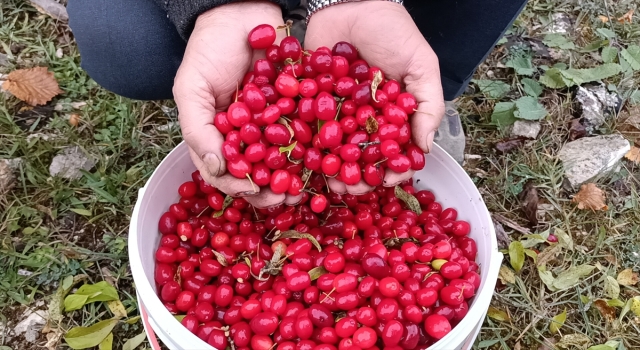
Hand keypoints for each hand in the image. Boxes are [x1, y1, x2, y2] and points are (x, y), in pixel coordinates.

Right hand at [174, 2, 300, 207]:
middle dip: (270, 190)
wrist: (242, 11)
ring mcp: (274, 124)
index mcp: (219, 136)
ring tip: (304, 189)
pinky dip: (314, 149)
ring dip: (293, 178)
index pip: (225, 172)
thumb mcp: (192, 88)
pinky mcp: (298, 108)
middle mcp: (247, 136)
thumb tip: (215, 169)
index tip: (252, 190)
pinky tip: (321, 160)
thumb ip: (197, 129)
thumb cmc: (209, 49)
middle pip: (258, 173)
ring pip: (284, 161)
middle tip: (284, 198)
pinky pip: (307, 133)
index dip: (237, 186)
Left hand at [305, 1, 444, 194]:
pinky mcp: (308, 100)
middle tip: (351, 190)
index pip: (393, 151)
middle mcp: (363, 119)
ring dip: (330, 170)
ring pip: (332, 149)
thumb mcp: (421, 65)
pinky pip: (305, 126)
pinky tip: (303, 159)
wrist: (352, 1)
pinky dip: (303, 144)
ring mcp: (335, 112)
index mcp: (390, 116)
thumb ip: (427, 105)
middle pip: (360, 158)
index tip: (387, 183)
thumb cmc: (393, 31)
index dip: (392, 170)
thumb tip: (424, 149)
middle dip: (357, 178)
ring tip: (328, 183)